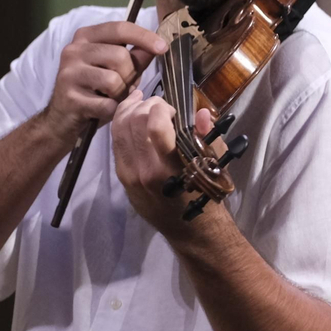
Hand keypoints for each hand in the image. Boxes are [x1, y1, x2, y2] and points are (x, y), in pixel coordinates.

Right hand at [41, 21, 167, 144]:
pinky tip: (102, 110)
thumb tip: (158, 46)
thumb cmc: (94, 91)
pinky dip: (112, 110)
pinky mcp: (69, 97)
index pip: (120, 28)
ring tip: (111, 98)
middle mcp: (73, 50)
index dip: (144, 37)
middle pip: (120, 56)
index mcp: (85, 36)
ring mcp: (69, 73)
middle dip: (129, 75)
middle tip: (122, 87)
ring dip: (120, 95)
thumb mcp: (116, 70)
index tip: (163, 47)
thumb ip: (135, 58)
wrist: (62, 119)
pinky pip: (106, 104)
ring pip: (113, 80)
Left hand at [111, 89, 214, 234]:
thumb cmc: (207, 195)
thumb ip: (206, 137)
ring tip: (142, 101)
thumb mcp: (215, 166)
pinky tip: (131, 114)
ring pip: (118, 128)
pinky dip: (121, 123)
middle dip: (147, 104)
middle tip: (160, 105)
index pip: (156, 125)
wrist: (190, 230)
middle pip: (134, 121)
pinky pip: (115, 142)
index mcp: (172, 168)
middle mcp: (146, 170)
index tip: (174, 110)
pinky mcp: (121, 177)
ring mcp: (129, 174)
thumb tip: (201, 112)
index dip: (163, 107)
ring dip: (129, 109)